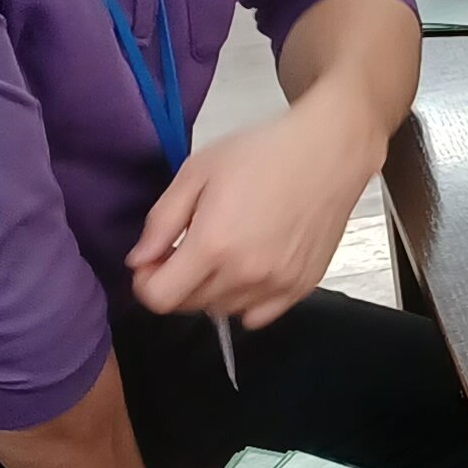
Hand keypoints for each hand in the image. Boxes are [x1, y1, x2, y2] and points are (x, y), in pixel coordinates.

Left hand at [127, 92, 377, 326]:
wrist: (329, 152)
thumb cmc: (262, 153)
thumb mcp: (197, 172)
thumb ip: (161, 221)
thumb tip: (138, 261)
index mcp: (213, 245)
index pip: (159, 298)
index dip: (146, 281)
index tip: (153, 260)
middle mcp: (244, 275)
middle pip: (188, 306)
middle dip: (177, 281)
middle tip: (188, 246)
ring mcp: (276, 285)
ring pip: (222, 311)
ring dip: (210, 290)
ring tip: (223, 251)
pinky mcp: (301, 287)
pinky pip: (258, 315)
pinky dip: (244, 300)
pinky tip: (248, 268)